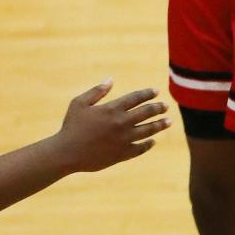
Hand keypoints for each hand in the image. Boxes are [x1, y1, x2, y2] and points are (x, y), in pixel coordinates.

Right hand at [53, 81, 170, 173]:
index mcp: (113, 109)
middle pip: (146, 112)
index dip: (148, 93)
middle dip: (158, 108)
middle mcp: (121, 123)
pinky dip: (147, 145)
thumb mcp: (80, 103)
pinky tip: (153, 141)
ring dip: (159, 125)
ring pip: (147, 130)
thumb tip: (110, 79)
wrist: (66, 153)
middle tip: (166, 106)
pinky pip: (139, 149)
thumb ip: (96, 91)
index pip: (137, 98)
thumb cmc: (71, 126)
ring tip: (168, 121)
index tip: (156, 92)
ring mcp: (122, 139)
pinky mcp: (120, 154)